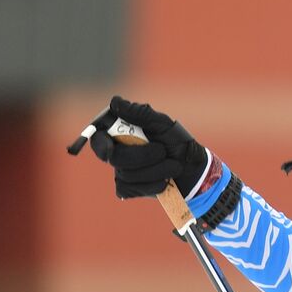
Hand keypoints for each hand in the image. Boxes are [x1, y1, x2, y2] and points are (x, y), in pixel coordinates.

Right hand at [89, 97, 208, 198]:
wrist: (193, 170)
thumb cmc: (178, 142)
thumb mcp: (163, 123)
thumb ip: (140, 113)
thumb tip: (115, 102)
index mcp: (121, 133)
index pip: (98, 137)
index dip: (100, 142)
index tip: (111, 147)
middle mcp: (117, 152)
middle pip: (114, 157)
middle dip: (142, 156)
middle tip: (162, 151)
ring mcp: (121, 171)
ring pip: (126, 174)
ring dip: (156, 170)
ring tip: (173, 166)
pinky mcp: (129, 189)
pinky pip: (130, 189)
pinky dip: (151, 185)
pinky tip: (164, 181)